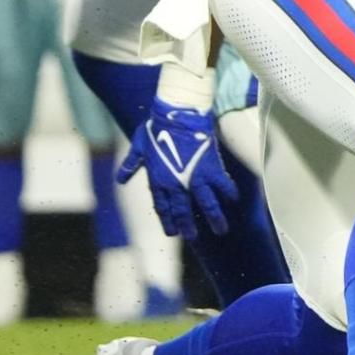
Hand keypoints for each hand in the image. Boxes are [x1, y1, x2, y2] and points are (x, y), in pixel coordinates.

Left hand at [117, 98, 237, 239]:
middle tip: (193, 237)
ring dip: (214, 218)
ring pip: (207, 204)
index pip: (163, 208)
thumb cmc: (155, 128)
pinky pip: (223, 185)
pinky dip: (228, 193)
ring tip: (221, 230)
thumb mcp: (138, 147)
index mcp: (158, 181)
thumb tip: (121, 179)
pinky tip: (233, 201)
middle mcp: (177, 184)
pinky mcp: (211, 169)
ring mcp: (196, 178)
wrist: (176, 117)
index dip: (168, 221)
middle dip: (188, 226)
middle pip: (184, 211)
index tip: (173, 232)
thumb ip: (130, 165)